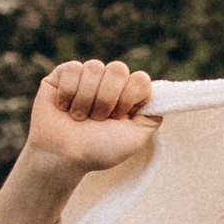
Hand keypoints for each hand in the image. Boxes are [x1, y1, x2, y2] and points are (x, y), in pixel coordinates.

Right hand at [0, 55, 158, 223]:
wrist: (62, 158)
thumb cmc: (97, 151)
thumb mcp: (135, 139)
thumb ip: (152, 116)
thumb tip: (161, 97)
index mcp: (127, 97)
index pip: (140, 79)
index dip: (130, 97)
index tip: (119, 118)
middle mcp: (108, 84)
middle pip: (118, 68)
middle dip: (107, 98)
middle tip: (98, 119)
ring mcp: (86, 78)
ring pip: (95, 66)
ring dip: (87, 98)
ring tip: (79, 118)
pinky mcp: (62, 75)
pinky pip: (73, 68)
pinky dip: (69, 92)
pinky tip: (64, 108)